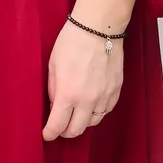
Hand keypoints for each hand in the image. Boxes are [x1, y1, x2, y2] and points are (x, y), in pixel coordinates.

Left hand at [42, 19, 123, 141]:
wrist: (98, 28)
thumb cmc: (72, 42)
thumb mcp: (53, 66)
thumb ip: (54, 90)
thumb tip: (55, 106)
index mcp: (68, 94)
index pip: (58, 125)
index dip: (50, 133)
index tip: (47, 134)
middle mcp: (88, 100)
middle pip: (77, 130)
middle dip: (65, 132)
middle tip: (60, 127)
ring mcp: (105, 96)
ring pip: (94, 122)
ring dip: (82, 122)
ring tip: (76, 114)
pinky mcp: (116, 90)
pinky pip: (106, 110)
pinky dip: (97, 112)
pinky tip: (91, 105)